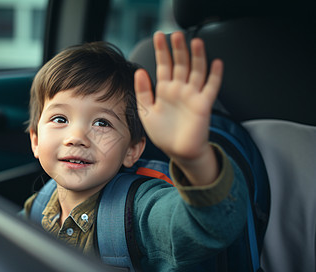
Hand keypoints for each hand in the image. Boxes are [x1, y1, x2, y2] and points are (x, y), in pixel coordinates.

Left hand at [134, 32, 222, 184]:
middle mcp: (179, 90)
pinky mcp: (203, 105)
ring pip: (196, 71)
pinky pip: (211, 87)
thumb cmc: (163, 134)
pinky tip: (215, 62)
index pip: (163, 66)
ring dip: (196, 56)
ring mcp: (192, 95)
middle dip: (178, 49)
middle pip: (180, 64)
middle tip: (175, 34)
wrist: (179, 152)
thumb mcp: (146, 112)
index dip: (161, 51)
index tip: (158, 36)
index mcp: (164, 90)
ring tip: (194, 41)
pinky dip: (214, 75)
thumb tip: (139, 72)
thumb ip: (142, 92)